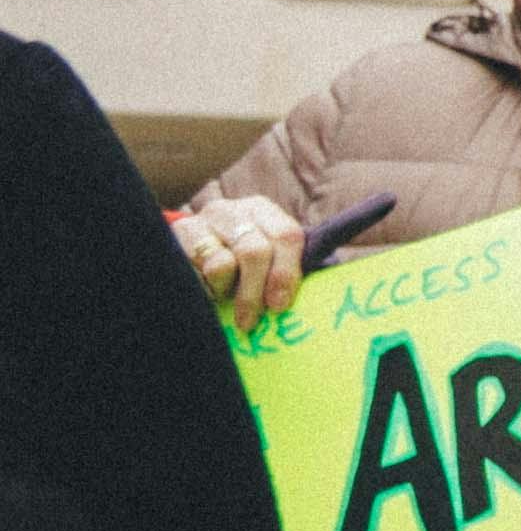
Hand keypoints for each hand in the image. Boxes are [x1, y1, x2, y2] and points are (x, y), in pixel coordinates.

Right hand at [174, 194, 309, 328]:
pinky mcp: (176, 233)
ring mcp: (202, 219)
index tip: (279, 306)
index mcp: (262, 210)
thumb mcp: (264, 261)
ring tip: (221, 297)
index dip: (286, 273)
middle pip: (255, 251)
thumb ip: (291, 268)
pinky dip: (201, 287)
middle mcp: (232, 209)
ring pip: (222, 264)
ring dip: (223, 290)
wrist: (182, 258)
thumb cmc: (233, 267)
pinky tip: (202, 289)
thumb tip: (333, 278)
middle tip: (250, 320)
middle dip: (254, 292)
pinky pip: (194, 269)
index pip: (287, 236)